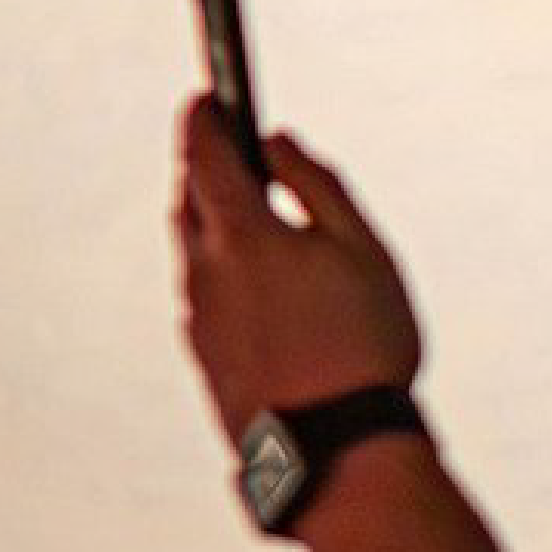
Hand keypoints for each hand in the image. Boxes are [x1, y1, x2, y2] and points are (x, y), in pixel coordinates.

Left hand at [173, 96, 421, 438]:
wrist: (337, 454)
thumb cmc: (363, 346)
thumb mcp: (361, 250)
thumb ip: (316, 186)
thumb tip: (278, 145)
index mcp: (241, 235)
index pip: (204, 157)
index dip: (202, 120)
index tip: (205, 98)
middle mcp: (205, 274)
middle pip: (188, 203)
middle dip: (202, 169)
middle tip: (221, 147)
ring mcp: (198, 322)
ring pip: (193, 254)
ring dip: (210, 224)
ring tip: (244, 214)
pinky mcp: (204, 361)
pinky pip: (204, 299)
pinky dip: (219, 274)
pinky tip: (250, 286)